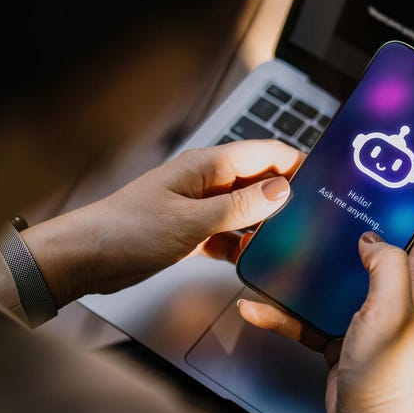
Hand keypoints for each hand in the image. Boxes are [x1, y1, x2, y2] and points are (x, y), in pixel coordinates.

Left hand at [19, 140, 302, 304]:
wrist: (85, 258)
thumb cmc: (126, 231)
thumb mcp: (193, 221)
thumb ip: (241, 207)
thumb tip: (283, 190)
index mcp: (208, 165)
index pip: (267, 153)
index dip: (298, 164)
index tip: (327, 181)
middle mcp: (206, 181)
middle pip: (260, 182)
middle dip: (287, 197)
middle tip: (317, 219)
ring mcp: (198, 207)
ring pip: (246, 211)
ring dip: (265, 225)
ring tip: (293, 242)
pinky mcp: (190, 232)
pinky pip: (228, 234)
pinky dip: (242, 245)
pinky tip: (255, 259)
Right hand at [237, 206, 413, 412]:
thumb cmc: (389, 377)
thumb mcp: (392, 309)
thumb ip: (386, 264)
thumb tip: (369, 236)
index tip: (398, 176)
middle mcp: (394, 294)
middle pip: (379, 244)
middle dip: (355, 221)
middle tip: (329, 198)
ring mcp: (365, 314)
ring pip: (335, 275)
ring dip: (308, 265)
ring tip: (284, 246)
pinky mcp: (338, 334)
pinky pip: (306, 314)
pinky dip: (282, 310)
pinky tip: (258, 305)